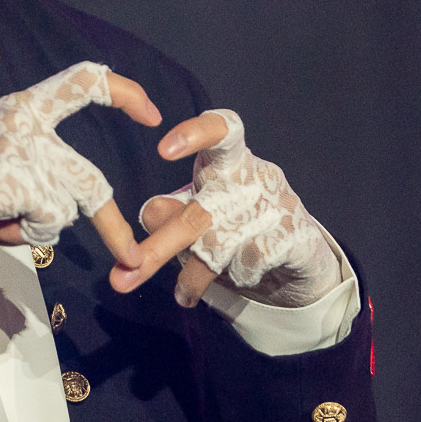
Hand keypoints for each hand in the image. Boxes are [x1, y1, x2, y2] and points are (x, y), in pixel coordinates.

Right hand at [0, 61, 160, 270]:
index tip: (150, 113)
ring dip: (35, 233)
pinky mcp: (15, 179)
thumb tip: (62, 203)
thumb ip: (26, 162)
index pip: (81, 80)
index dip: (123, 92)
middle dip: (111, 225)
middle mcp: (23, 120)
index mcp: (15, 107)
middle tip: (131, 257)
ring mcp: (21, 149)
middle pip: (88, 178)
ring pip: (66, 208)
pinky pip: (47, 225)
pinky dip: (21, 238)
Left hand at [128, 109, 340, 308]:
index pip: (221, 129)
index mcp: (230, 158)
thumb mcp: (200, 212)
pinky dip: (233, 278)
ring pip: (218, 246)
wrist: (298, 252)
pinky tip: (237, 277)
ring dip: (193, 275)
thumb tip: (147, 213)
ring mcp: (278, 204)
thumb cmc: (238, 219)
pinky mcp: (295, 236)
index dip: (194, 134)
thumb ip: (171, 212)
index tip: (162, 151)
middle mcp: (254, 174)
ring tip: (182, 292)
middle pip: (198, 212)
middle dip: (159, 249)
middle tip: (122, 276)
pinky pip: (247, 264)